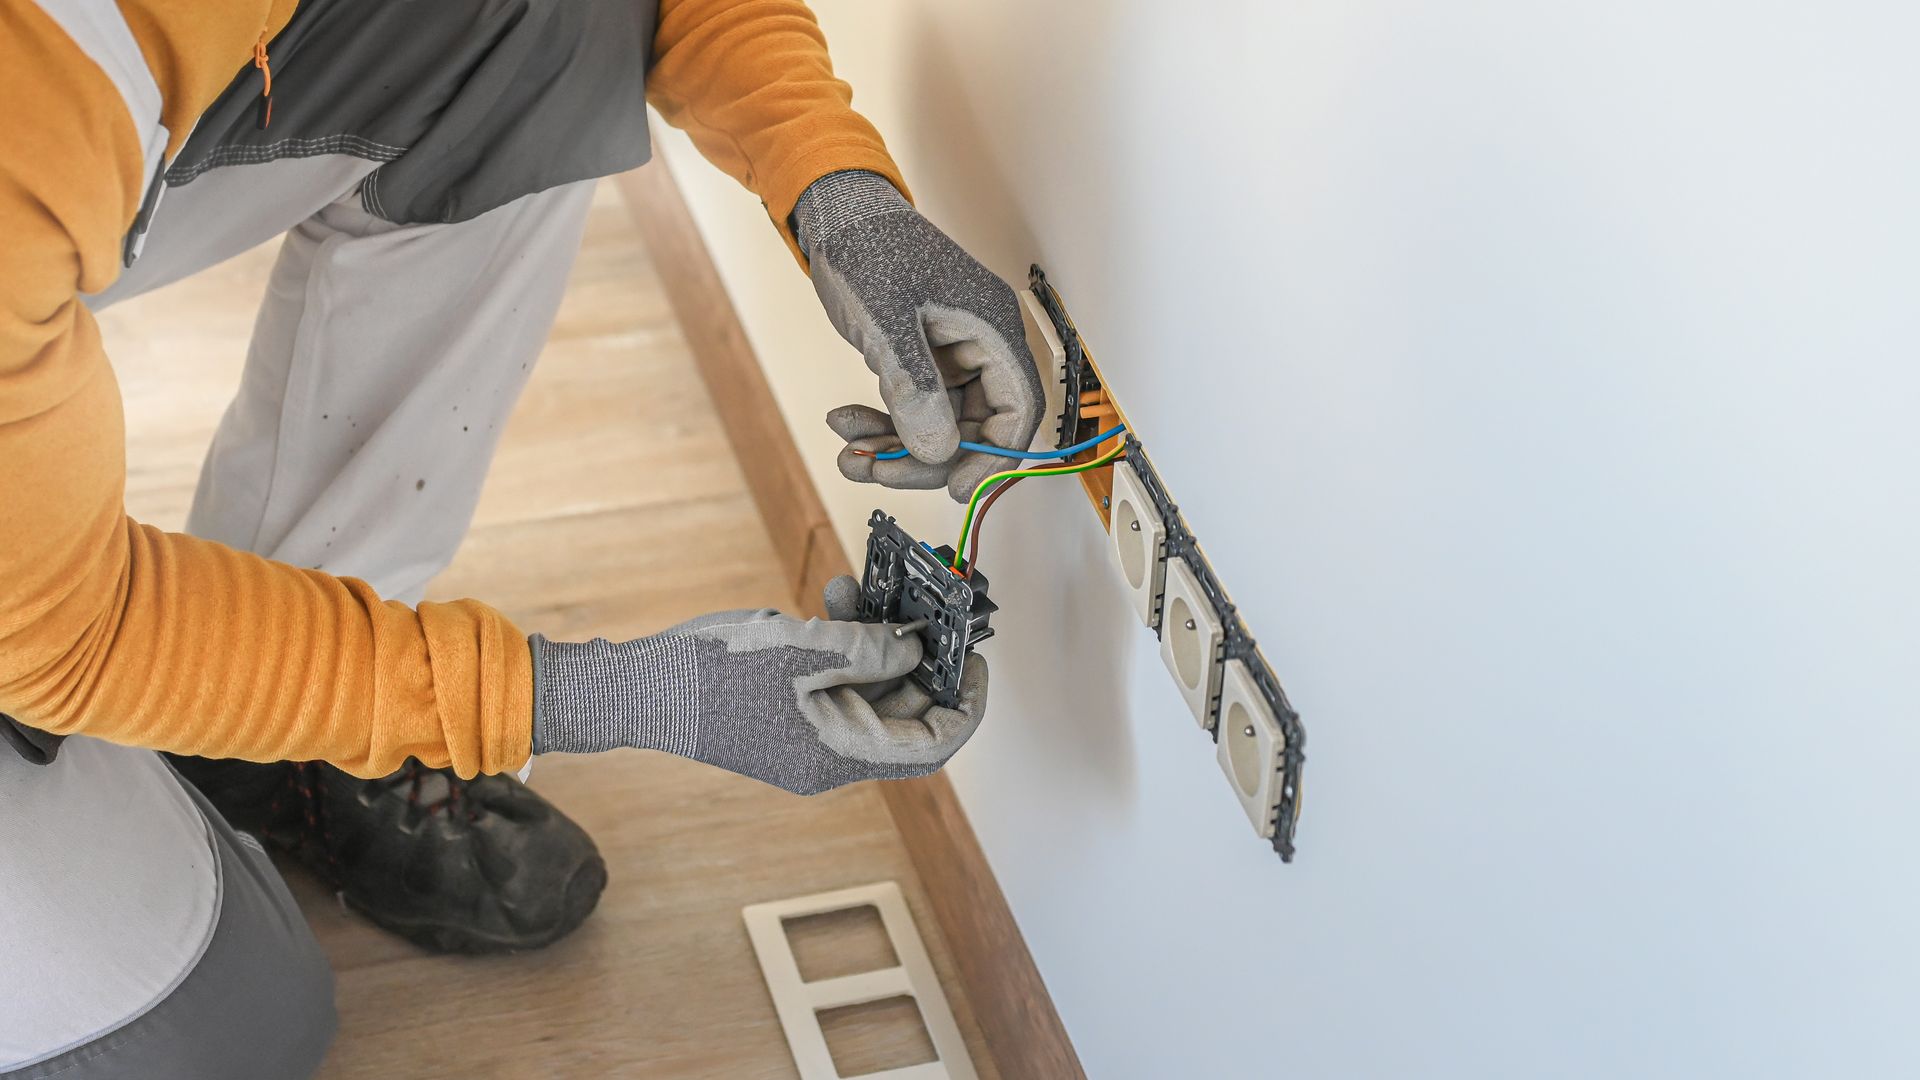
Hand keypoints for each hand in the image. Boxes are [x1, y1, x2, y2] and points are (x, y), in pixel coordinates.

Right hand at [528, 577, 988, 794]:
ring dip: (880, 639)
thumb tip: (918, 647)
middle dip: (924, 657)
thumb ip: (871, 649)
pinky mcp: (787, 713)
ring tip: (874, 587)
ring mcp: (809, 736)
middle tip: (934, 606)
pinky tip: (838, 595)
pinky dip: (844, 642)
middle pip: (907, 712)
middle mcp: (832, 755)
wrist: (637, 688)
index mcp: (843, 755)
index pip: (934, 744)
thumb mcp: (804, 649)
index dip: (967, 702)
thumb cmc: (712, 675)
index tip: (979, 658)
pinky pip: (835, 680)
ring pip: (870, 689)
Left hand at [794, 171, 1046, 502]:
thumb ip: (914, 387)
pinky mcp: (924, 358)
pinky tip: (848, 424)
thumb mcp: (888, 320)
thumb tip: (937, 448)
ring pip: (940, 424)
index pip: (1018, 409)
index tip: (957, 487)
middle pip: (976, 426)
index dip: (993, 456)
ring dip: (897, 445)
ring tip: (853, 453)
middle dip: (927, 455)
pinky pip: (914, 408)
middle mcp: (980, 344)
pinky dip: (883, 424)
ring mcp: (952, 353)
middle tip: (881, 471)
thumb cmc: (868, 244)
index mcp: (992, 327)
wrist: (835, 214)